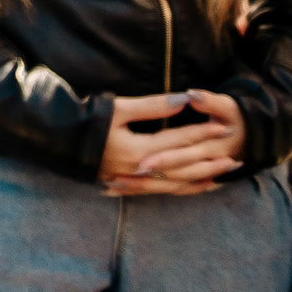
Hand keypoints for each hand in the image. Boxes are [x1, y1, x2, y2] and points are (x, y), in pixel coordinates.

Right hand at [99, 90, 246, 195]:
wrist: (55, 139)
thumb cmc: (86, 120)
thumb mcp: (118, 108)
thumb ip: (153, 107)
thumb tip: (185, 101)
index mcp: (138, 151)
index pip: (179, 141)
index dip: (203, 133)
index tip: (225, 126)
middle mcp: (139, 171)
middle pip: (183, 168)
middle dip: (209, 162)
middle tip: (236, 159)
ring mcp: (133, 180)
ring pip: (175, 184)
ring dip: (200, 180)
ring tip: (222, 177)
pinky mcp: (127, 183)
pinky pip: (161, 190)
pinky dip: (181, 189)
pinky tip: (194, 186)